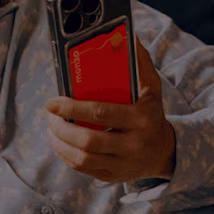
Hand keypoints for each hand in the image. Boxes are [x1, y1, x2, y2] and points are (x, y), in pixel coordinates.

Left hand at [46, 40, 175, 182]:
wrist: (163, 152)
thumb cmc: (151, 115)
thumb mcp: (152, 89)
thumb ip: (140, 64)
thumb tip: (127, 37)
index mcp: (141, 119)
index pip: (101, 113)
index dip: (72, 108)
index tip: (52, 102)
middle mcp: (132, 145)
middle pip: (88, 140)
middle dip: (62, 128)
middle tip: (50, 117)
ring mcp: (122, 164)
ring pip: (82, 159)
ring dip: (60, 144)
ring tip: (51, 130)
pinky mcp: (112, 176)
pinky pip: (83, 169)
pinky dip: (66, 156)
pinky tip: (60, 143)